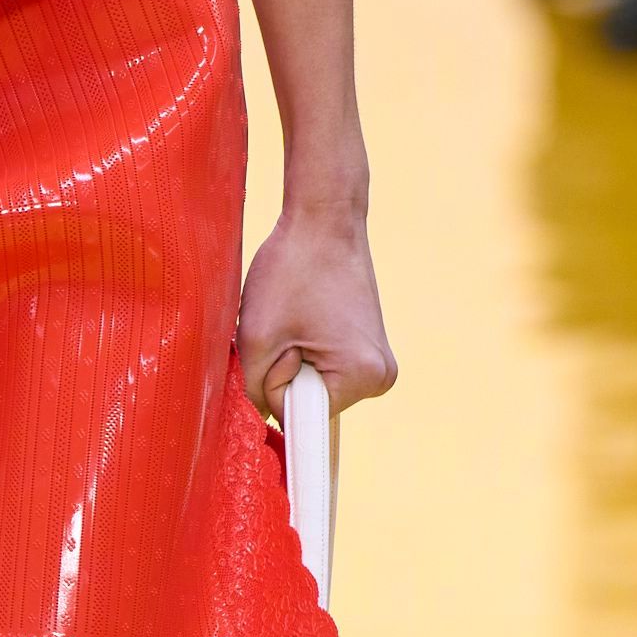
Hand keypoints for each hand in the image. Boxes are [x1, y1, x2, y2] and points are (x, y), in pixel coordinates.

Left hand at [237, 201, 395, 420]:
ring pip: (313, 383)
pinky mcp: (368, 347)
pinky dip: (304, 349)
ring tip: (297, 318)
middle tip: (286, 326)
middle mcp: (381, 377)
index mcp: (362, 377)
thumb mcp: (257, 337)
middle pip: (309, 401)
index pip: (299, 415)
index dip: (275, 384)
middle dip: (284, 371)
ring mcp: (378, 362)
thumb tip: (265, 416)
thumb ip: (255, 389)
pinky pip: (323, 367)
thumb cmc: (292, 270)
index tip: (280, 346)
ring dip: (293, 359)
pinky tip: (306, 317)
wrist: (325, 220)